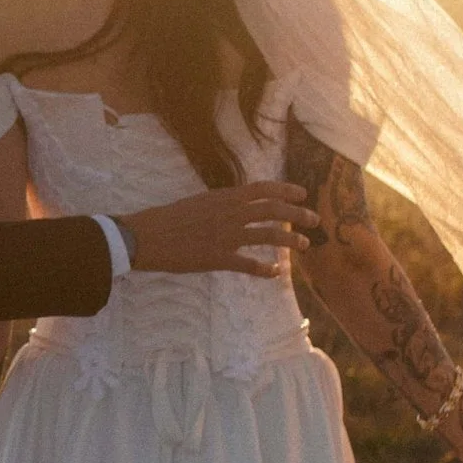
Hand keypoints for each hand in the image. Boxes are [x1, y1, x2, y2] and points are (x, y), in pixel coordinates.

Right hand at [122, 181, 320, 280]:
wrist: (148, 236)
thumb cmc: (169, 218)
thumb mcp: (199, 202)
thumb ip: (222, 204)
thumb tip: (239, 205)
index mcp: (224, 197)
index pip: (263, 188)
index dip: (286, 190)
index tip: (302, 193)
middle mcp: (230, 213)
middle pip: (273, 210)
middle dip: (298, 214)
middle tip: (314, 220)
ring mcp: (227, 236)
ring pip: (268, 236)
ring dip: (289, 240)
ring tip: (304, 245)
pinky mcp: (219, 258)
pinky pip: (249, 265)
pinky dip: (264, 270)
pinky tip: (275, 273)